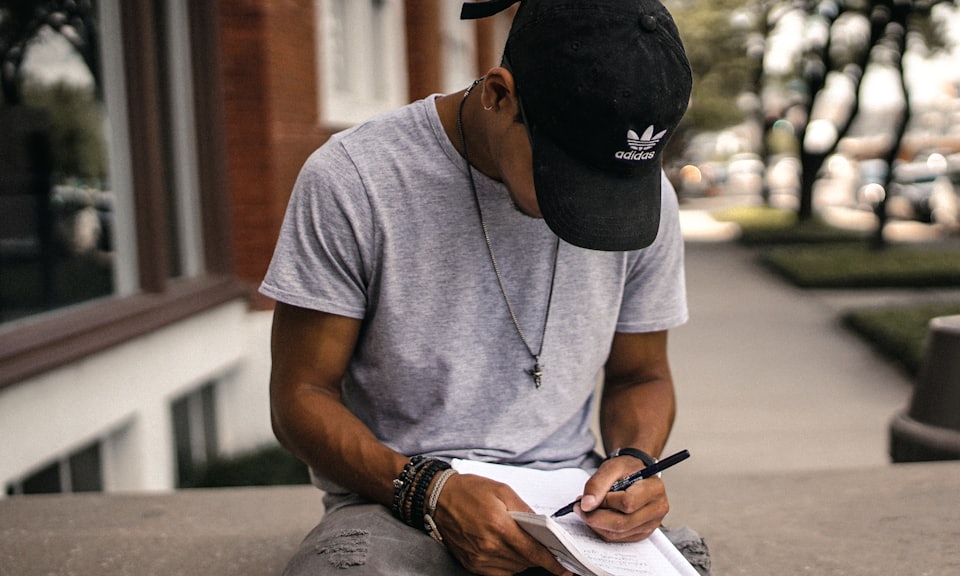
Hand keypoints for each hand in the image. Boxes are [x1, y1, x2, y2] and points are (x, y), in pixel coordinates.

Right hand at [432, 473, 571, 575]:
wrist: (438, 498)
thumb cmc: (470, 490)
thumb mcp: (502, 491)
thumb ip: (525, 510)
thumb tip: (543, 527)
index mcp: (500, 526)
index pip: (533, 552)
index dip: (552, 562)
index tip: (564, 568)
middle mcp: (490, 546)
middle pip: (525, 562)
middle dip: (538, 556)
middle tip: (545, 548)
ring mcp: (479, 559)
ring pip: (514, 569)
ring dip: (523, 560)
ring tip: (520, 543)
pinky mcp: (471, 564)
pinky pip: (498, 573)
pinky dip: (508, 565)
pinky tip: (506, 550)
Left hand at [576, 457, 668, 541]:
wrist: (637, 474)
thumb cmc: (627, 469)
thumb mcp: (612, 467)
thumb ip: (597, 484)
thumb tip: (586, 505)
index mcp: (654, 489)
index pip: (627, 503)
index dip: (604, 502)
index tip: (587, 498)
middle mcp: (657, 509)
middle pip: (622, 523)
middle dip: (595, 517)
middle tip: (580, 507)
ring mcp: (651, 524)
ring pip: (618, 533)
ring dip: (596, 524)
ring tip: (588, 509)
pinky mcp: (642, 533)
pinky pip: (617, 538)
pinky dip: (602, 529)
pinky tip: (598, 516)